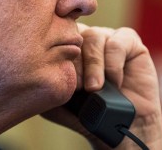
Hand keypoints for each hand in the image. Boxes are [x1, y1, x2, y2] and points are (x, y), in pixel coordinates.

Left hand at [41, 23, 161, 148]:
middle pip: (74, 33)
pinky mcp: (130, 42)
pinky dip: (114, 64)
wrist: (122, 127)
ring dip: (93, 65)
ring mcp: (108, 37)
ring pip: (94, 36)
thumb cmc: (87, 113)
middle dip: (73, 62)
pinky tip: (115, 83)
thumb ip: (44, 84)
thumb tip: (31, 71)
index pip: (54, 34)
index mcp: (66, 47)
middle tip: (76, 87)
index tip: (58, 75)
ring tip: (94, 89)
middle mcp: (85, 38)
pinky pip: (118, 42)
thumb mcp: (56, 102)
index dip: (54, 51)